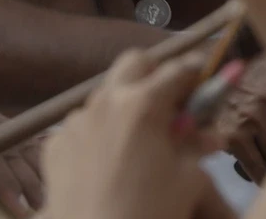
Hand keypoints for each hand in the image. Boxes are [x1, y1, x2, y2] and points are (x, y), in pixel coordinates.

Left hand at [42, 51, 231, 218]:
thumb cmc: (149, 211)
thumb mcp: (189, 179)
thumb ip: (199, 146)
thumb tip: (211, 134)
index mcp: (144, 103)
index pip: (180, 69)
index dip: (200, 72)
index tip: (209, 81)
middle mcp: (106, 101)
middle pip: (135, 62)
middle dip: (157, 73)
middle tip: (172, 102)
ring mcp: (75, 121)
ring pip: (106, 93)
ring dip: (126, 103)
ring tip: (138, 139)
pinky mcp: (54, 144)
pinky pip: (82, 124)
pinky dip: (100, 132)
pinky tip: (107, 161)